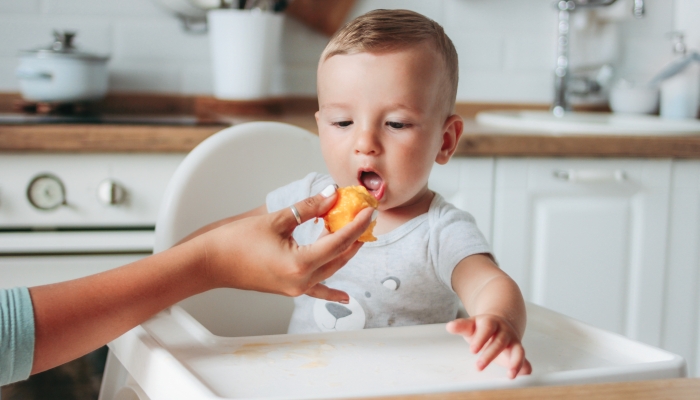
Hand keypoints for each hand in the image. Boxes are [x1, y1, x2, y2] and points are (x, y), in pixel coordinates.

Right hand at [194, 188, 373, 302]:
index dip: (357, 224)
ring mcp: (296, 288)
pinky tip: (345, 297)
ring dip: (345, 251)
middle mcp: (302, 280)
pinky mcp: (290, 288)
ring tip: (356, 233)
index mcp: (300, 263)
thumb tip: (331, 195)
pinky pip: (317, 290)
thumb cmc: (236, 242)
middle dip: (355, 235)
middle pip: (339, 256)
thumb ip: (308, 208)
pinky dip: (332, 291)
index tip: (369, 210)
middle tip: (365, 216)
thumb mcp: (277, 219)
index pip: (339, 241)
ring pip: (331, 269)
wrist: (211, 263)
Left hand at [446, 314, 531, 378]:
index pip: (487, 328)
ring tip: (510, 375)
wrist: (500, 322)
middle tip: (478, 366)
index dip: (481, 339)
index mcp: (491, 322)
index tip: (472, 351)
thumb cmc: (482, 328)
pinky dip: (524, 366)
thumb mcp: (471, 325)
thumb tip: (449, 327)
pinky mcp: (518, 351)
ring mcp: (513, 341)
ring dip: (515, 362)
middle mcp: (504, 331)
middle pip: (500, 342)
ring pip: (518, 350)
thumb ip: (461, 326)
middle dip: (490, 354)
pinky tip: (524, 374)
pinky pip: (523, 358)